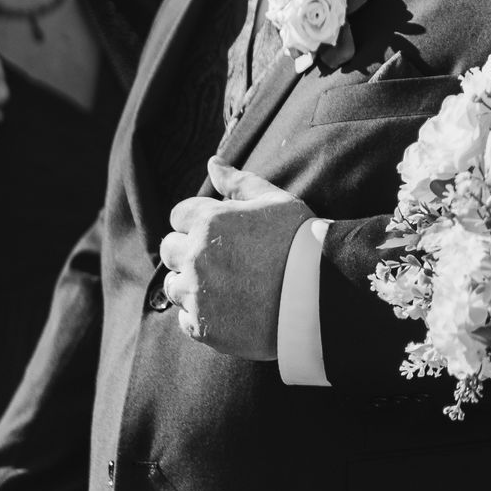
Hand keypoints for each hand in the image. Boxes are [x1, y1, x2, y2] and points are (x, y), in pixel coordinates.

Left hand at [160, 159, 312, 358]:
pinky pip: (185, 318)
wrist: (320, 296)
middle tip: (222, 258)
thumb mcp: (274, 201)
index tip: (221, 232)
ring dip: (191, 283)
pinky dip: (202, 314)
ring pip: (174, 286)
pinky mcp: (204, 326)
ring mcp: (197, 294)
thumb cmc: (301, 242)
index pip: (178, 215)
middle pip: (170, 250)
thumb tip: (213, 163)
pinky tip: (229, 308)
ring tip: (224, 285)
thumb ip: (239, 181)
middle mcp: (195, 257)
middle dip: (189, 250)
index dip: (199, 221)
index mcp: (208, 221)